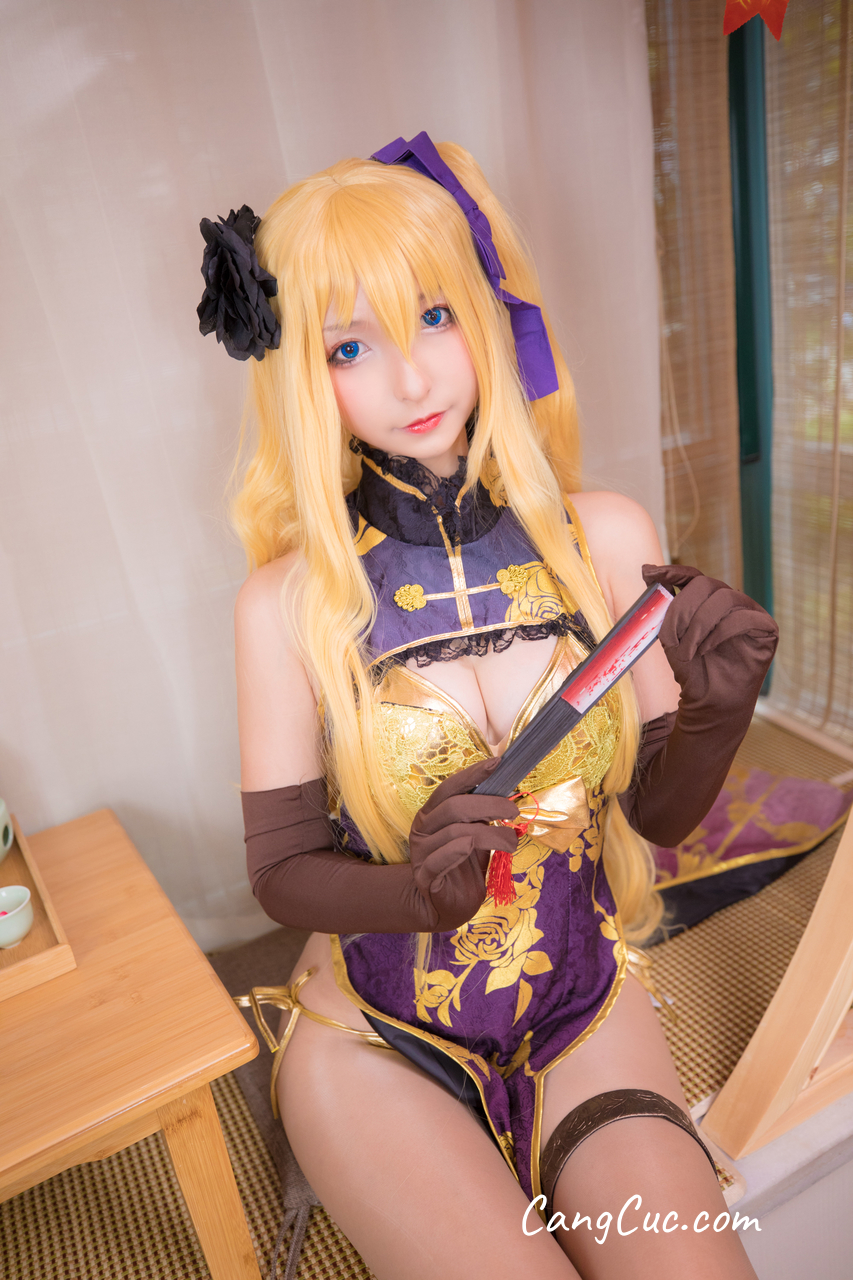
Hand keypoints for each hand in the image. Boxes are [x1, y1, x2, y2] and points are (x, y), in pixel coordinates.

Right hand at [408, 756, 519, 930]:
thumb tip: (509, 792)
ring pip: (456, 833)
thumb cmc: (462, 865)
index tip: (498, 763)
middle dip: (489, 805)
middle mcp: (424, 828)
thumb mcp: (476, 835)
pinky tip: (471, 847)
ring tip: (512, 842)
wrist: (446, 904)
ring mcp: (422, 852)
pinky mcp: (425, 876)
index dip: (473, 774)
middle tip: (514, 811)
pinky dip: (456, 852)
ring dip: (490, 834)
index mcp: (433, 813)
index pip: (451, 787)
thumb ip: (483, 816)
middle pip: (454, 807)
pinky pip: (439, 860)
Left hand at [642, 564, 777, 708]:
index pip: (693, 576)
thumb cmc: (692, 669)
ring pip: (724, 598)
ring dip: (699, 625)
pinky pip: (743, 618)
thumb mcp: (671, 636)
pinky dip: (719, 633)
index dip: (672, 572)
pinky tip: (705, 650)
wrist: (710, 701)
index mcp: (709, 600)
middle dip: (684, 609)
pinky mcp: (767, 628)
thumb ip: (666, 608)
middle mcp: (731, 601)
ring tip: (688, 651)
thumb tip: (648, 572)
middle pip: (706, 584)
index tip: (649, 574)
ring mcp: (751, 612)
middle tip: (672, 638)